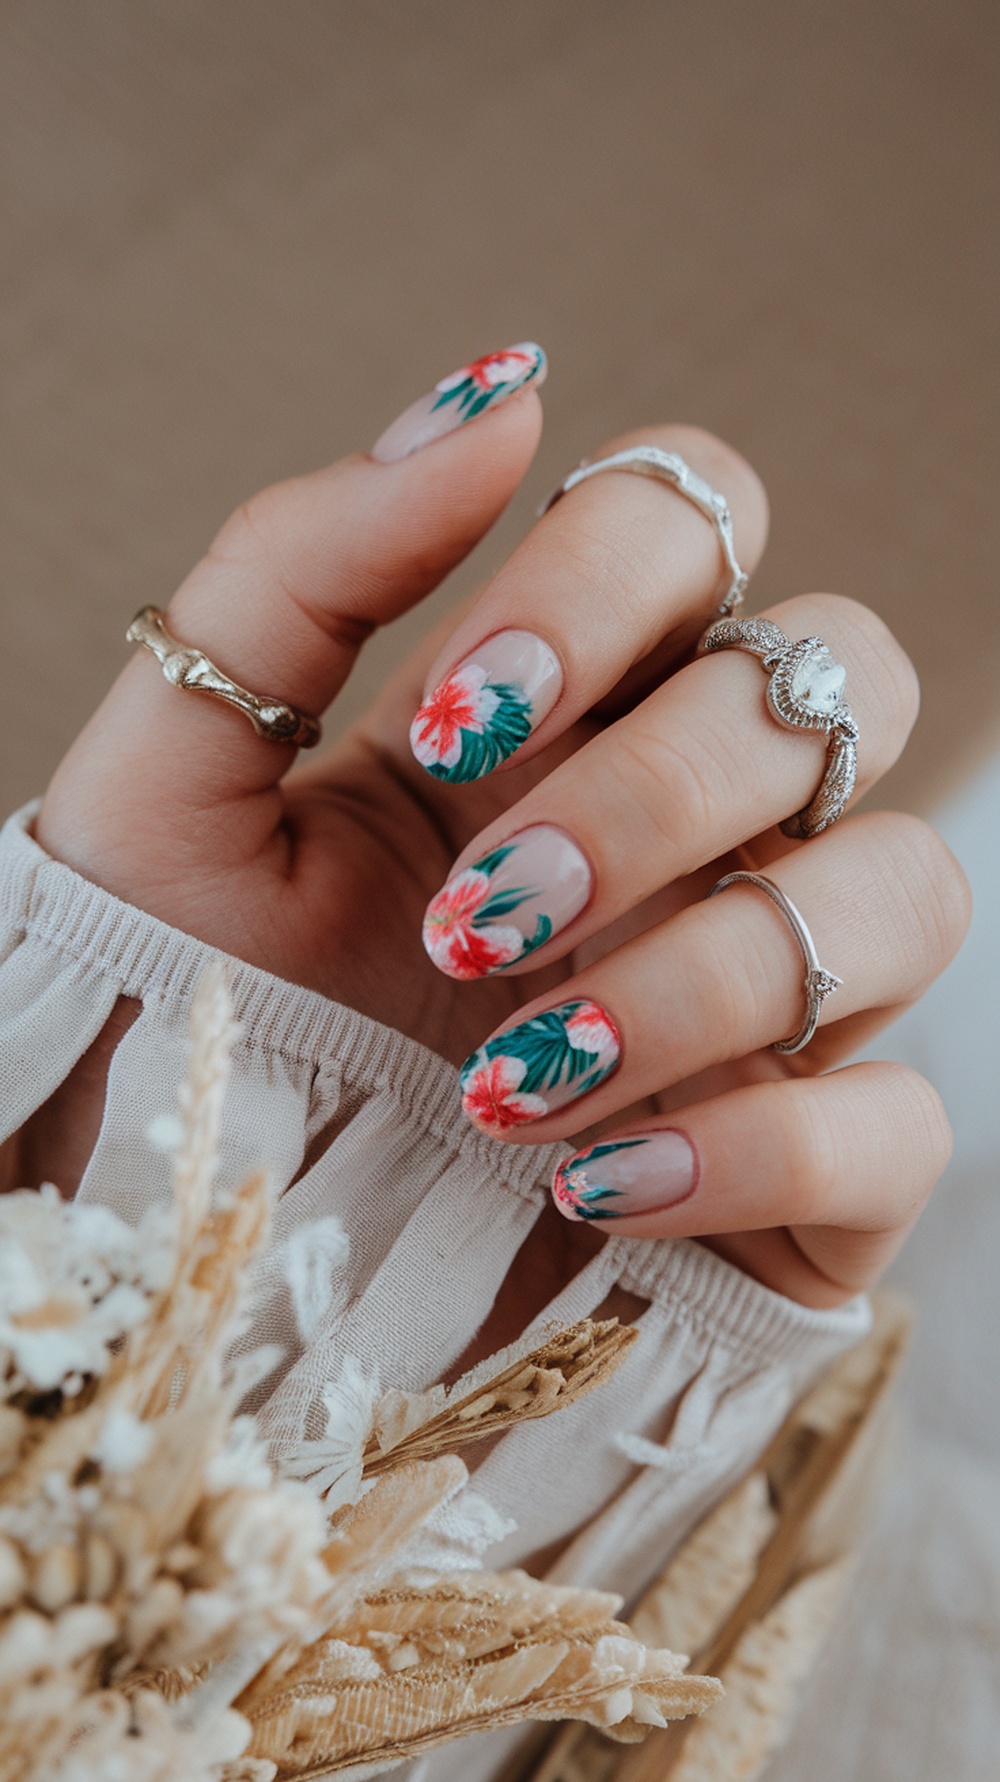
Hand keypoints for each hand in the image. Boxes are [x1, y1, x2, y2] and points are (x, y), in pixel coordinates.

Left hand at [34, 348, 968, 1307]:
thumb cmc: (189, 997)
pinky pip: (897, 1118)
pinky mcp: (810, 1164)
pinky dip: (752, 1145)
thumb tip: (506, 388)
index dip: (604, 587)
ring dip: (700, 976)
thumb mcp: (182, 773)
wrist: (199, 1242)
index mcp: (560, 704)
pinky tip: (591, 1185)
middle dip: (654, 796)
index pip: (698, 517)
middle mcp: (695, 821)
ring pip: (899, 889)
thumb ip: (305, 564)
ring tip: (508, 1082)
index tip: (455, 722)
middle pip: (834, 681)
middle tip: (476, 924)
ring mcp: (772, 987)